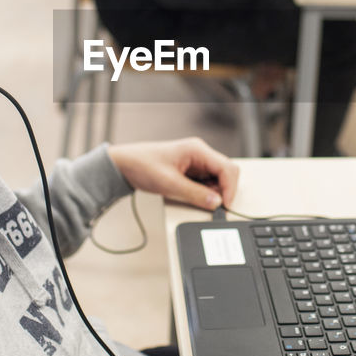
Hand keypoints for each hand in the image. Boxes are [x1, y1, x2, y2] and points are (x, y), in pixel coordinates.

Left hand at [107, 138, 238, 210]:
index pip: (227, 168)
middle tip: (214, 206)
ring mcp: (197, 161)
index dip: (230, 188)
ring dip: (214, 192)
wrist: (125, 165)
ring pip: (218, 178)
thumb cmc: (143, 166)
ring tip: (198, 200)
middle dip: (224, 191)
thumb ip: (196, 194)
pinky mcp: (192, 170)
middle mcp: (200, 153)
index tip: (226, 205)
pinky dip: (206, 192)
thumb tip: (216, 202)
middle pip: (226, 172)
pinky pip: (208, 182)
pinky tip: (194, 196)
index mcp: (197, 150)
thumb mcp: (170, 184)